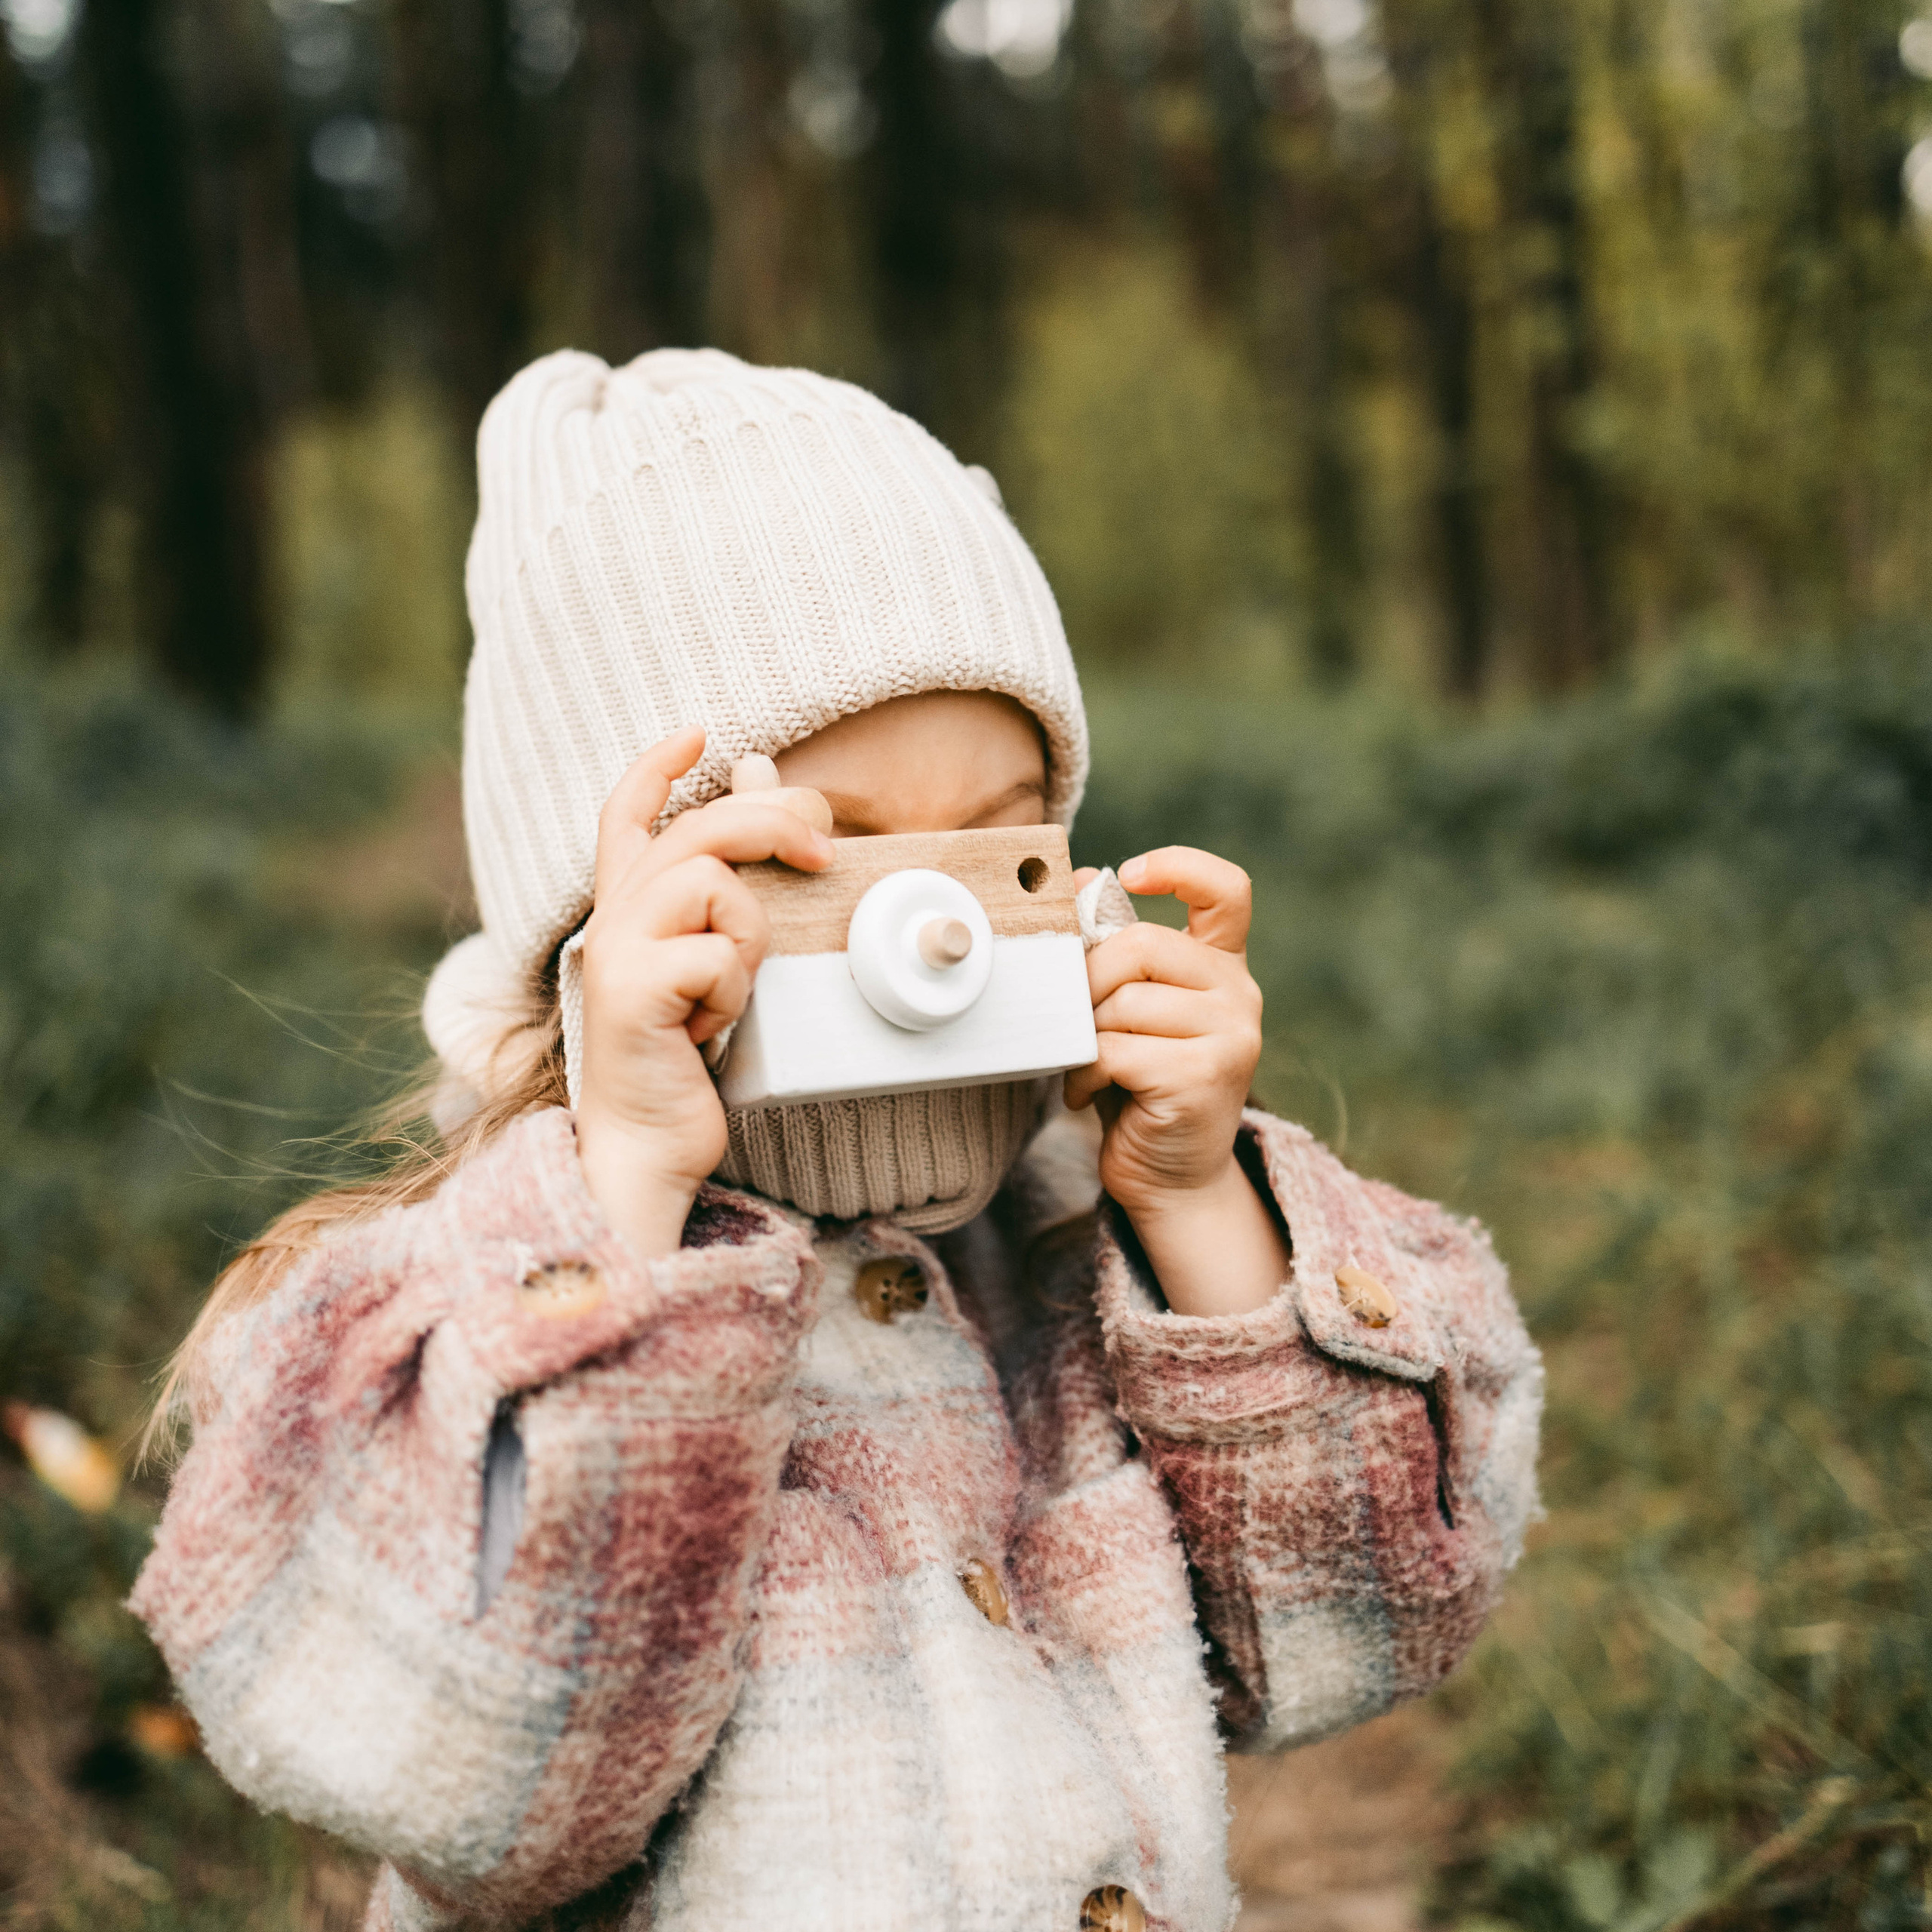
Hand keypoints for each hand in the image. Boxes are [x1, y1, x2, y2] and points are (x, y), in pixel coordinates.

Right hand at [575, 727, 831, 1256]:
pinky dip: (733, 993)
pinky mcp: (630, 989)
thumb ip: (728, 891)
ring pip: (711, 883)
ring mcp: (614, 951)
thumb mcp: (714, 965)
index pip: (624, 815)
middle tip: (821, 851)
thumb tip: (760, 788)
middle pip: (699, 828)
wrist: (646, 1147)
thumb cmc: (685, 1063)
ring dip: (748, 936)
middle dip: (772, 822)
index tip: (698, 733)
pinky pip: (716, 954)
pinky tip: (708, 1031)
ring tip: (730, 993)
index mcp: (626, 911)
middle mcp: (611, 920)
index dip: (657, 767)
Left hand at [1066, 846, 1287, 1315]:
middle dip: (1086, 979)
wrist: (1172, 1177)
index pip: (1227, 889)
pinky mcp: (1206, 1076)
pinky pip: (1118, 1050)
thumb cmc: (1139, 1085)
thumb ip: (1114, 952)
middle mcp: (1238, 993)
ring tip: (1081, 1065)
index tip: (1127, 874)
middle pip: (1142, 945)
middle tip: (1070, 1018)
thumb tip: (1078, 879)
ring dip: (1083, 1036)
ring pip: (1124, 1002)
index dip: (1179, 867)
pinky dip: (1086, 1071)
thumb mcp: (1127, 1009)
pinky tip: (1085, 1092)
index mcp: (1221, 965)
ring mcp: (1231, 1035)